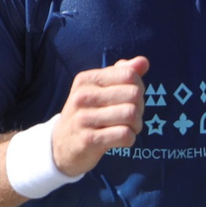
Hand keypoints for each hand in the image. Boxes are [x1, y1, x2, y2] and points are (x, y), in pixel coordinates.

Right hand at [52, 57, 146, 176]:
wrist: (62, 144)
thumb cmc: (88, 113)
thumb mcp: (99, 89)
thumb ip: (121, 73)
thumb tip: (143, 62)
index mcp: (86, 79)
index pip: (128, 74)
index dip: (138, 87)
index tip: (130, 98)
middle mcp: (83, 96)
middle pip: (133, 94)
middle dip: (140, 107)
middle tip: (131, 116)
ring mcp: (84, 118)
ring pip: (131, 114)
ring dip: (136, 124)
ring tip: (128, 128)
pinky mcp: (89, 140)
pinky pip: (125, 135)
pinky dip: (130, 139)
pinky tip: (121, 139)